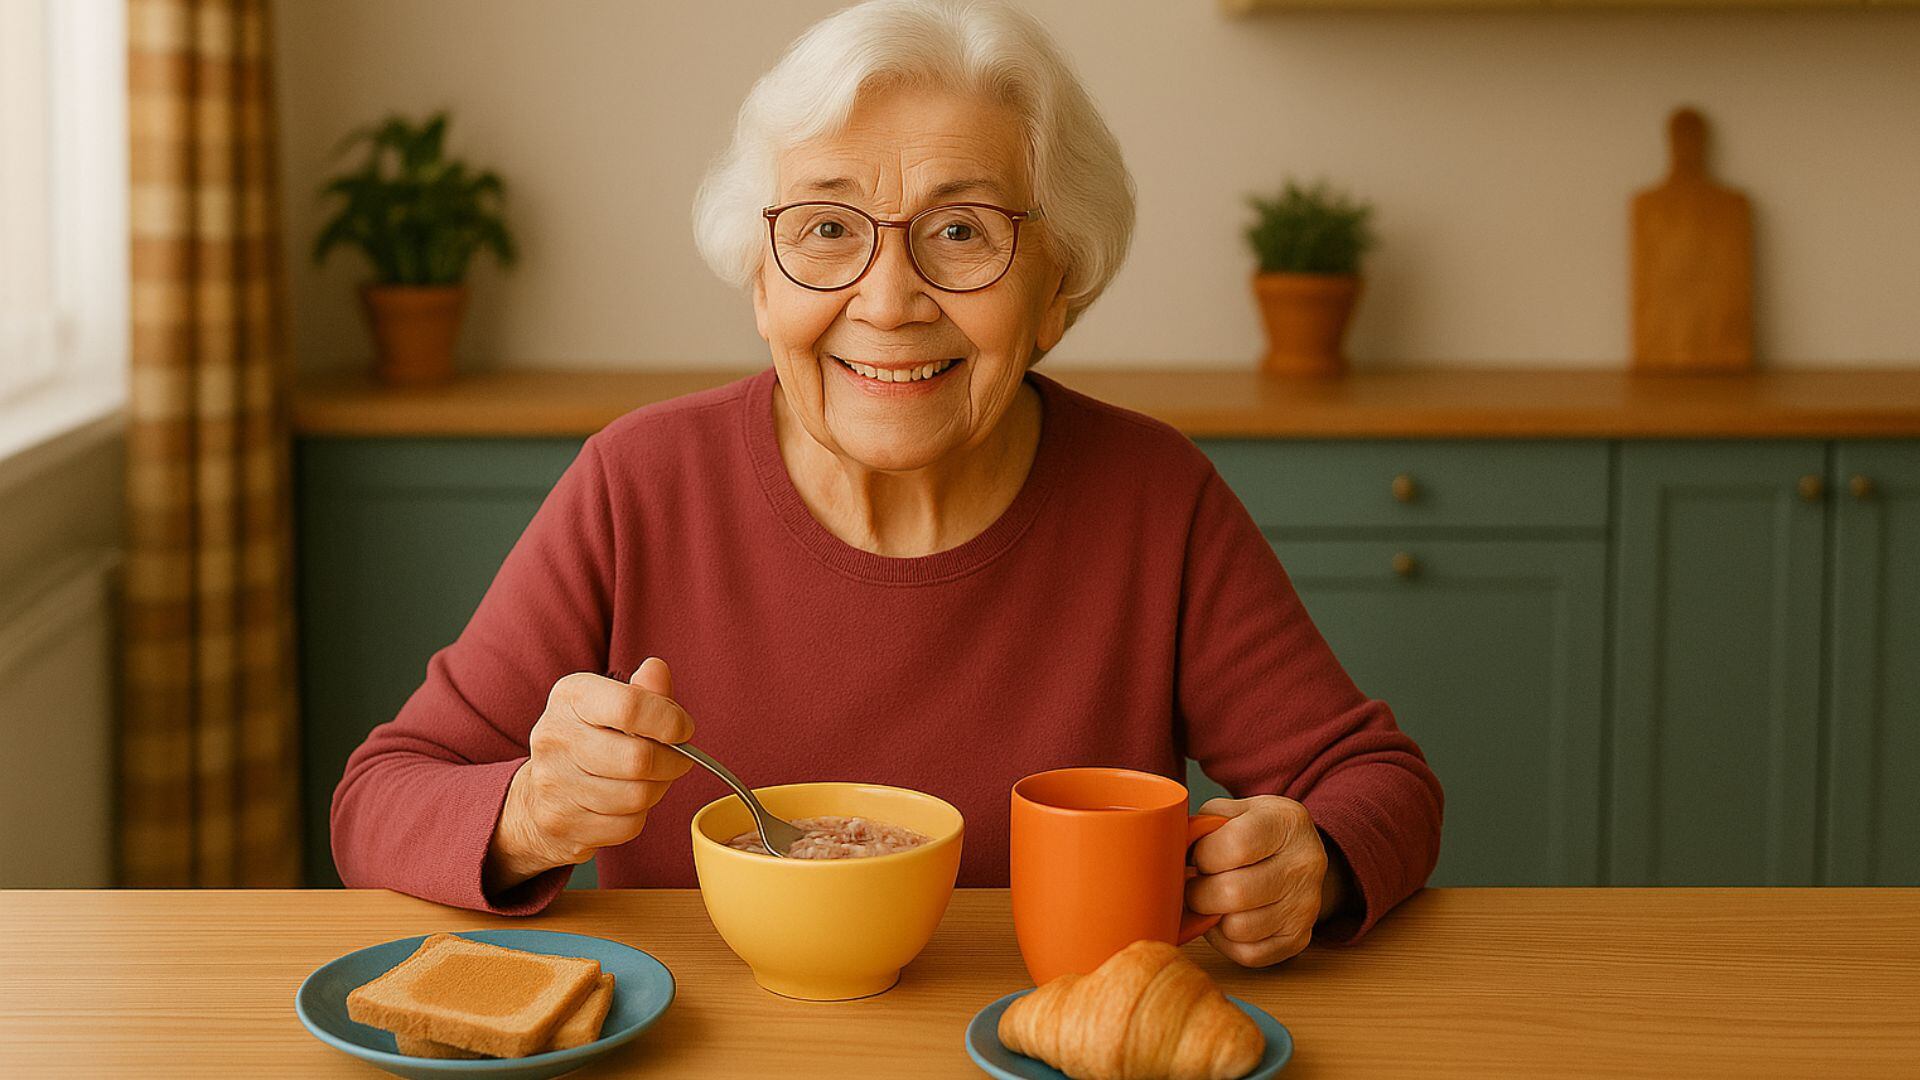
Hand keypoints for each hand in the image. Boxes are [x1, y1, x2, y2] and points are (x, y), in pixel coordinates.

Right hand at [483, 657, 695, 892]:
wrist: (537, 796)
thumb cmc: (590, 739)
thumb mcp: (612, 703)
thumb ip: (644, 689)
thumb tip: (657, 670)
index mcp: (570, 696)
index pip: (629, 706)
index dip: (669, 721)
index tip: (683, 730)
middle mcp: (554, 736)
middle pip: (638, 759)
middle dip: (672, 762)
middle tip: (677, 759)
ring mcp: (553, 783)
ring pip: (636, 796)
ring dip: (657, 789)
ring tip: (651, 779)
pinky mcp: (561, 823)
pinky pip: (626, 826)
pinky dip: (639, 817)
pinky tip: (627, 803)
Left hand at [1183, 795, 1351, 967]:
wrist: (1298, 854)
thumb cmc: (1254, 831)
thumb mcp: (1233, 811)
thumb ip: (1203, 826)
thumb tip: (1168, 856)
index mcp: (1286, 823)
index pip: (1236, 846)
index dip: (1202, 856)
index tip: (1195, 857)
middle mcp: (1304, 865)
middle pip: (1235, 892)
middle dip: (1199, 892)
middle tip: (1193, 885)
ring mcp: (1305, 906)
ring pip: (1238, 928)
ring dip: (1212, 918)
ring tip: (1210, 900)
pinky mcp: (1299, 939)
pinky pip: (1249, 953)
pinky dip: (1226, 941)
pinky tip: (1225, 919)